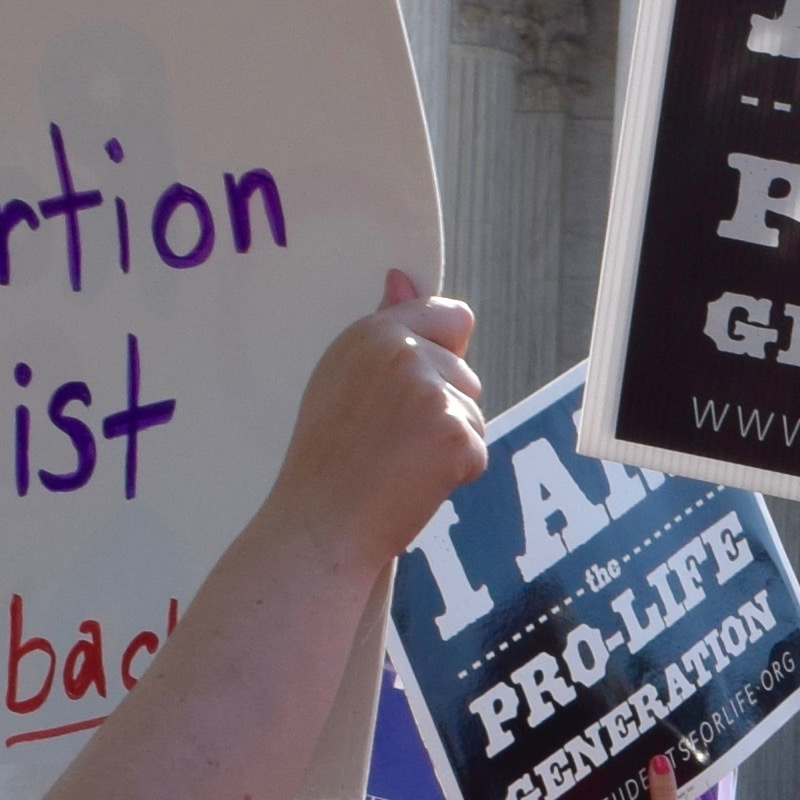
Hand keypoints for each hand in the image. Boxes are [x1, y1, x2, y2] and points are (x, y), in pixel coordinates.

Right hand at [271, 274, 492, 558]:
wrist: (321, 522)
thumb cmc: (329, 461)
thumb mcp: (344, 379)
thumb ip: (386, 332)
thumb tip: (402, 277)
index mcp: (371, 333)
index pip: (449, 315)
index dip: (444, 356)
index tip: (414, 395)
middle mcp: (401, 352)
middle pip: (466, 373)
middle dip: (444, 411)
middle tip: (390, 443)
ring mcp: (430, 390)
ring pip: (474, 413)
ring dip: (449, 445)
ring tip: (396, 464)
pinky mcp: (453, 432)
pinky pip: (478, 451)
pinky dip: (455, 475)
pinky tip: (412, 484)